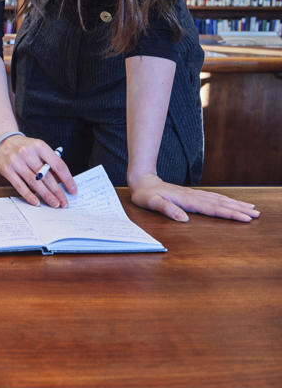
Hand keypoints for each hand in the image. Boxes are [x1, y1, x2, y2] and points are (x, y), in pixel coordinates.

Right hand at [0, 135, 76, 207]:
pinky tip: (36, 202)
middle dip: (57, 191)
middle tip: (64, 202)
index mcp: (40, 146)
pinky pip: (20, 186)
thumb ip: (49, 163)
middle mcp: (28, 153)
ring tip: (54, 204)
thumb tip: (61, 182)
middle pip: (46, 176)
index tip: (72, 190)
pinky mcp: (7, 170)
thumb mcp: (39, 149)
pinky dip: (29, 195)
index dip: (67, 179)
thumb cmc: (24, 147)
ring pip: (34, 182)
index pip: (58, 165)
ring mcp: (16, 162)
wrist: (2, 141)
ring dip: (46, 195)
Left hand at [128, 173, 259, 221]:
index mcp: (186, 200)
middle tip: (256, 214)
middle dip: (239, 209)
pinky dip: (225, 200)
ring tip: (251, 208)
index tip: (245, 219)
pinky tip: (231, 202)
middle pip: (220, 203)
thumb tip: (183, 219)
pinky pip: (213, 197)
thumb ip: (167, 210)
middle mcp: (193, 196)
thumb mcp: (151, 203)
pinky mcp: (191, 194)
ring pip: (219, 199)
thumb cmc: (145, 194)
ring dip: (235, 204)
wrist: (142, 180)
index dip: (230, 214)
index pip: (212, 209)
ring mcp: (193, 194)